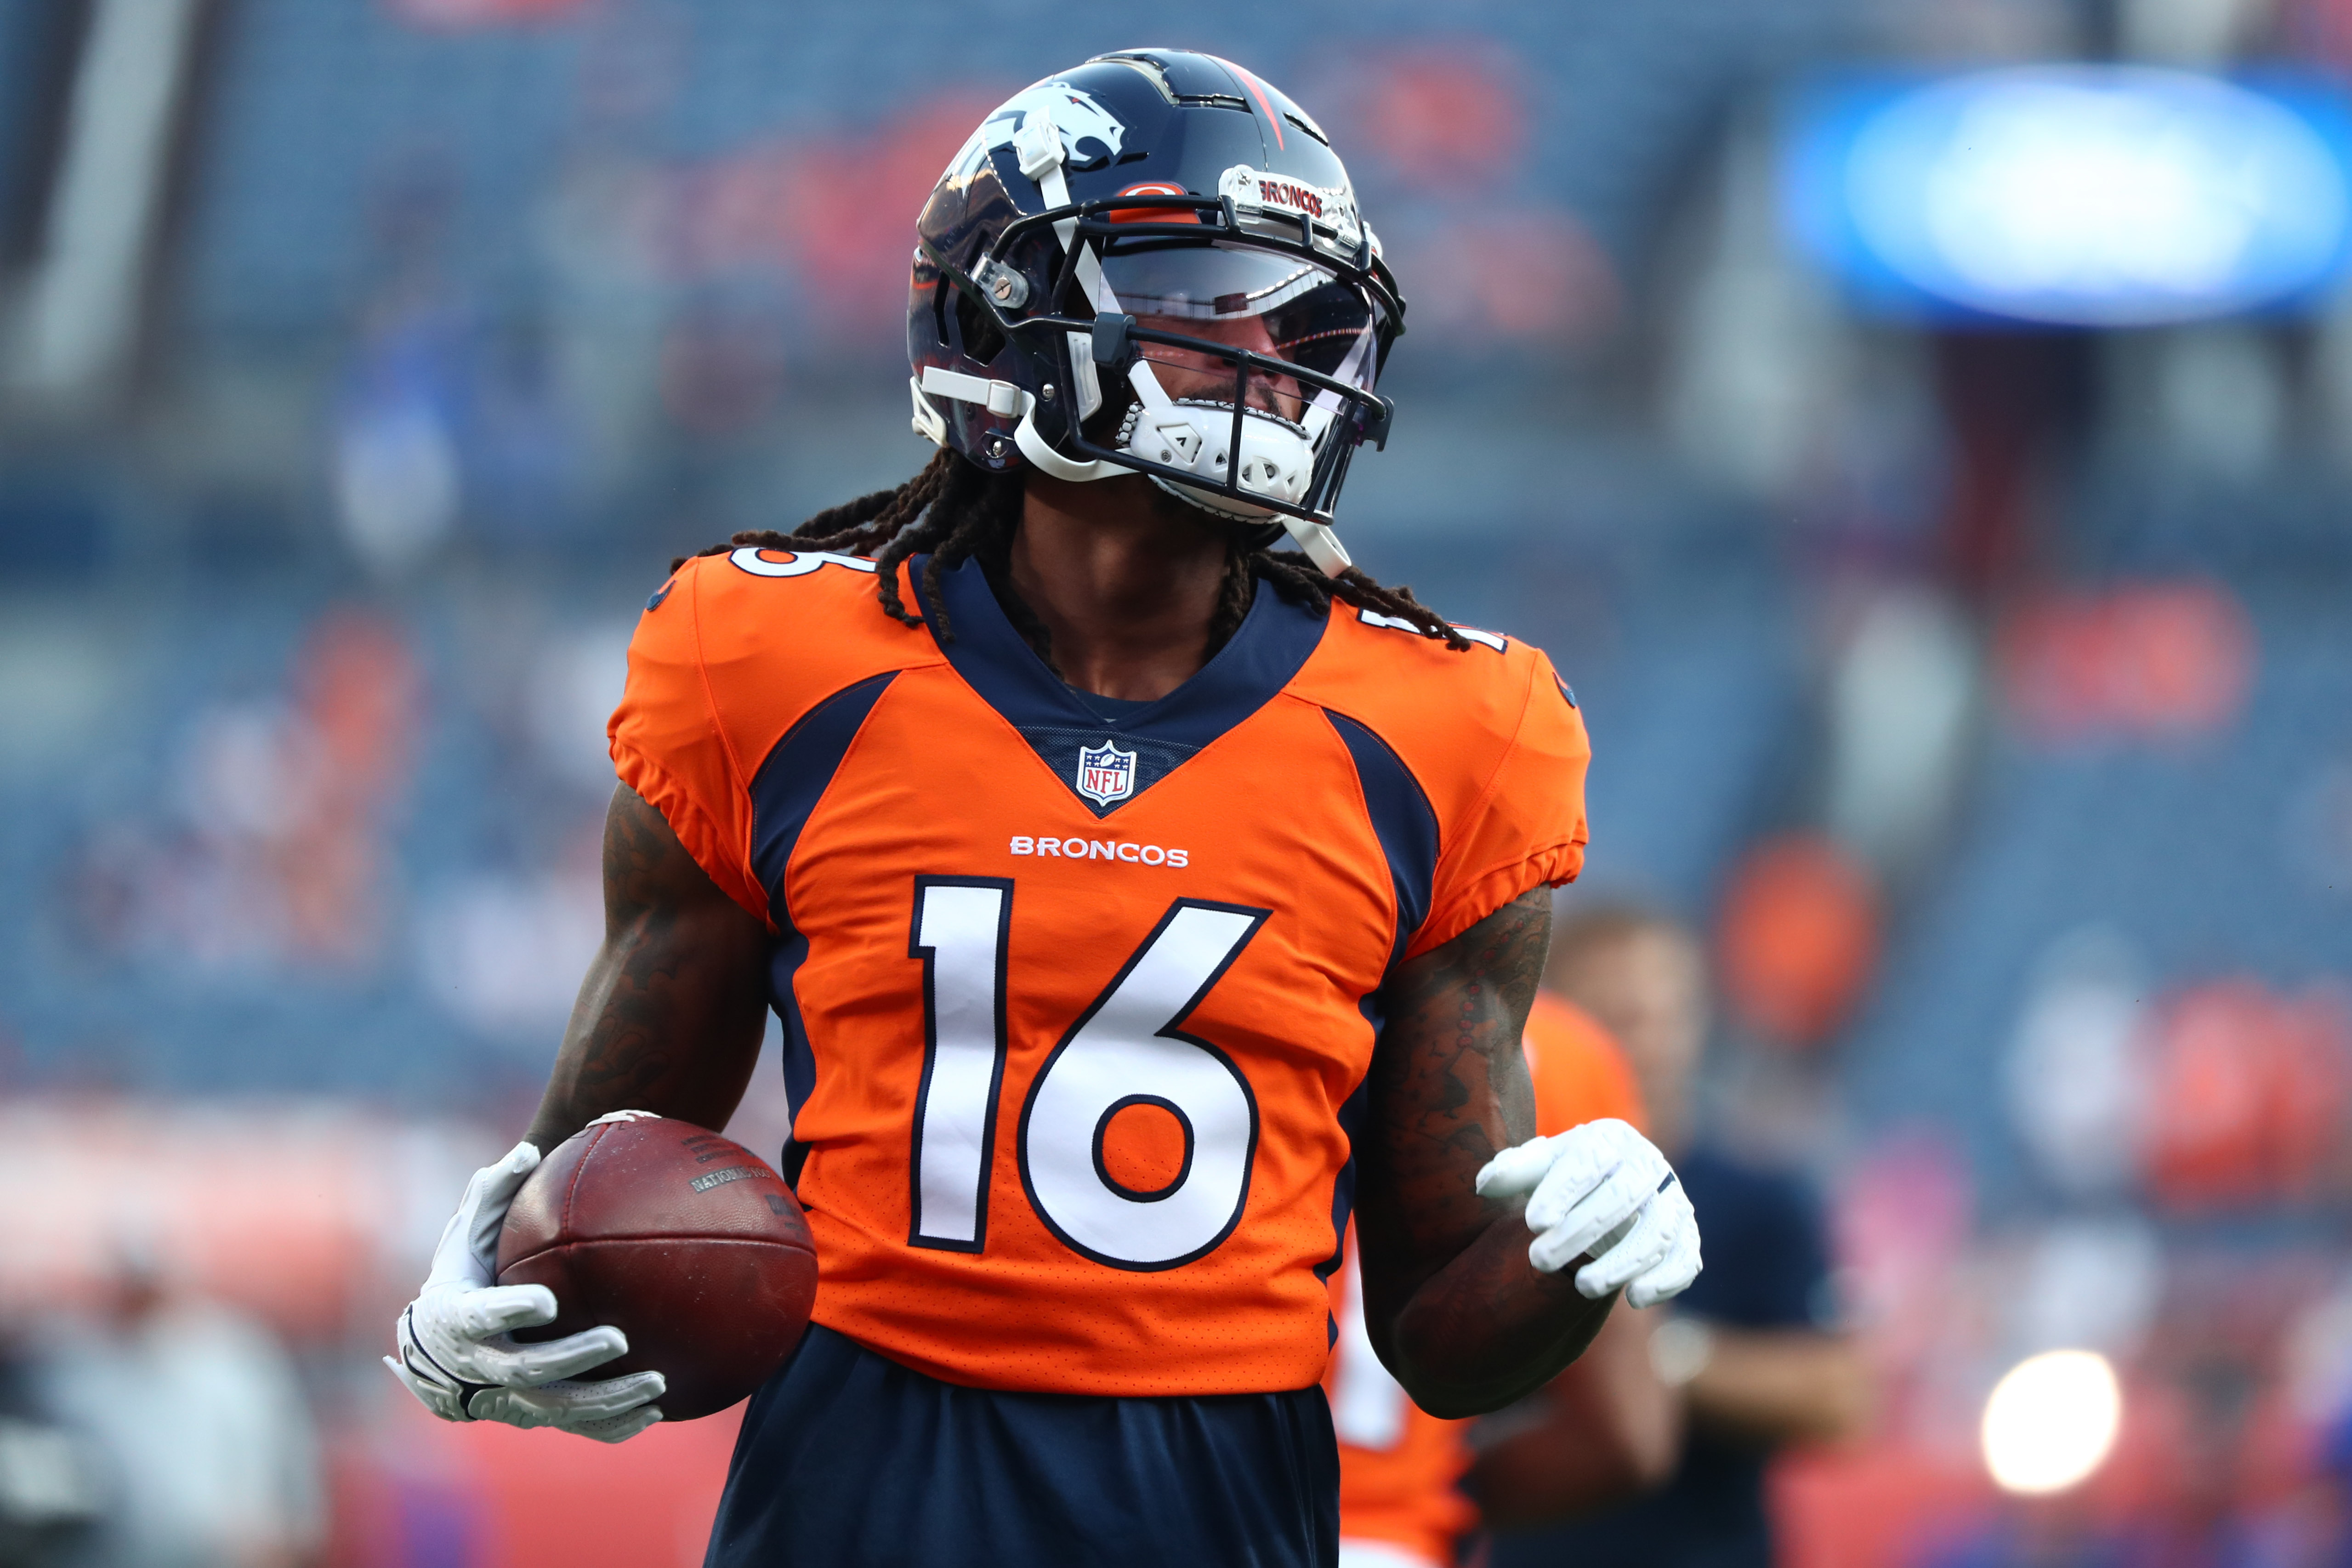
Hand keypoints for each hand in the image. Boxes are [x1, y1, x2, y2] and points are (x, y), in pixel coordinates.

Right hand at [385, 1134, 664, 1442]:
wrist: (435, 1349)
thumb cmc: (462, 1275)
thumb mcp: (467, 1232)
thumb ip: (493, 1191)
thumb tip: (528, 1149)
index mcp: (460, 1319)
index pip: (482, 1317)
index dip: (511, 1311)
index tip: (546, 1301)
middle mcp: (481, 1365)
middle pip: (526, 1371)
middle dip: (573, 1358)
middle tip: (619, 1338)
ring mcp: (507, 1398)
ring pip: (558, 1409)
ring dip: (607, 1400)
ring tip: (657, 1383)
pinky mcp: (532, 1415)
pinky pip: (575, 1428)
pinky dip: (613, 1427)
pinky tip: (656, 1413)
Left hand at [1475, 1119, 1700, 1308]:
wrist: (1609, 1190)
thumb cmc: (1566, 1177)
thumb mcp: (1538, 1167)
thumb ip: (1512, 1171)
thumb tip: (1485, 1184)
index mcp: (1610, 1138)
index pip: (1589, 1160)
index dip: (1563, 1190)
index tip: (1532, 1222)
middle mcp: (1648, 1164)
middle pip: (1621, 1198)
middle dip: (1580, 1231)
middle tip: (1538, 1260)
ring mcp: (1673, 1201)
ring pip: (1658, 1232)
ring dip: (1622, 1261)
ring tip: (1582, 1287)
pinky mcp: (1687, 1236)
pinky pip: (1687, 1258)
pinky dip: (1667, 1279)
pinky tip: (1635, 1298)